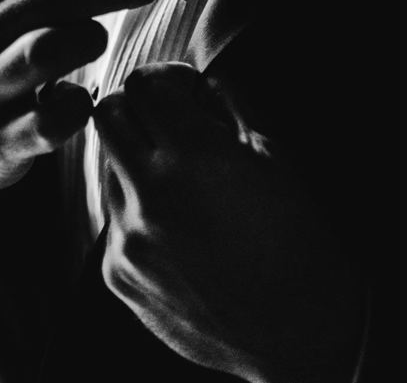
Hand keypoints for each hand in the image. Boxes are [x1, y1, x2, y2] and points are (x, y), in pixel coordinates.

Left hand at [94, 62, 367, 382]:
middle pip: (108, 117)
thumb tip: (194, 81)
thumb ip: (228, 106)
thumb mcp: (275, 156)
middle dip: (136, 110)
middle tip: (166, 124)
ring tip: (180, 186)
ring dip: (135, 164)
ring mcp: (129, 239)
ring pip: (106, 169)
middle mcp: (152, 196)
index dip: (166, 79)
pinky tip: (177, 231)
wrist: (299, 327)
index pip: (144, 84)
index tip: (183, 92)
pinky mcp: (117, 274)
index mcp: (195, 158)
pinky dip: (137, 214)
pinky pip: (112, 222)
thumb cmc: (298, 236)